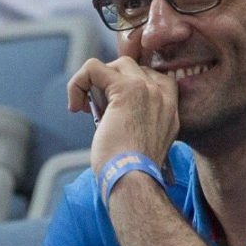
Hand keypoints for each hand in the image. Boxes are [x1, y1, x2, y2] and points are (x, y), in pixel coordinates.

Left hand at [67, 56, 180, 172]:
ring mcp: (147, 89)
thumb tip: (111, 111)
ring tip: (85, 108)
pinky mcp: (126, 89)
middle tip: (95, 110)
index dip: (123, 89)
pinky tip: (75, 106)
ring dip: (95, 82)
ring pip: (115, 64)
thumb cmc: (131, 173)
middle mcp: (162, 95)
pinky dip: (78, 82)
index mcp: (169, 109)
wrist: (134, 181)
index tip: (110, 111)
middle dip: (109, 84)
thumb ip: (135, 121)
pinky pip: (94, 68)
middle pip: (132, 69)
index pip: (148, 79)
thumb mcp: (140, 142)